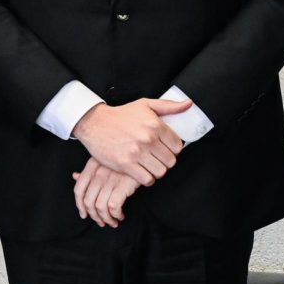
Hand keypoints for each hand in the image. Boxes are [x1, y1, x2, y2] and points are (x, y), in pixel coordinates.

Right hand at [72, 97, 191, 184]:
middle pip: (170, 161)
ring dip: (156, 171)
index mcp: (155, 125)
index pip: (177, 146)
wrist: (94, 123)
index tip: (165, 149)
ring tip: (150, 165)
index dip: (173, 149)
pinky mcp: (125, 164)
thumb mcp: (145, 105)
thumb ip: (169, 106)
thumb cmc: (121, 115)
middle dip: (165, 161)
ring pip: (160, 172)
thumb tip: (188, 104)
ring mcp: (136, 152)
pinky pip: (147, 179)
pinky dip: (147, 178)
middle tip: (157, 158)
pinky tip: (142, 172)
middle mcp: (147, 139)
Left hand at [73, 162, 139, 227]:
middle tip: (101, 222)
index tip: (85, 215)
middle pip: (88, 201)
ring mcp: (110, 179)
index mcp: (92, 166)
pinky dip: (116, 215)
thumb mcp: (105, 160)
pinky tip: (120, 215)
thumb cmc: (124, 160)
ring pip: (100, 207)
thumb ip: (90, 170)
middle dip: (94, 216)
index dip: (79, 205)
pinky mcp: (123, 185)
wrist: (144, 156)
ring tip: (112, 222)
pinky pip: (113, 207)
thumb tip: (75, 176)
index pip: (78, 189)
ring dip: (106, 219)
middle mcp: (99, 173)